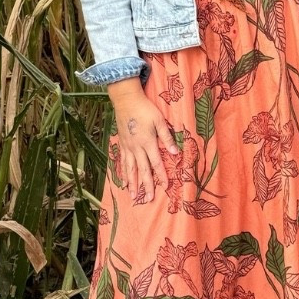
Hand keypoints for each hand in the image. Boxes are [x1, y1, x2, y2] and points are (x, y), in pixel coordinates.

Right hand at [107, 76, 179, 201]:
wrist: (125, 100)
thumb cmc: (145, 109)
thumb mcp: (159, 120)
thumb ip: (167, 137)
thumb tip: (176, 153)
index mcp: (148, 142)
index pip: (156, 163)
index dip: (162, 175)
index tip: (166, 187)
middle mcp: (136, 148)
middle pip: (143, 170)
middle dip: (147, 185)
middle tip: (149, 199)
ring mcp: (127, 147)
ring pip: (130, 169)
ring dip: (133, 183)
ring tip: (134, 196)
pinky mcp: (122, 145)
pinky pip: (122, 163)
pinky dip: (123, 174)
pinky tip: (123, 182)